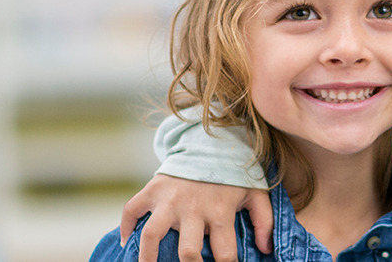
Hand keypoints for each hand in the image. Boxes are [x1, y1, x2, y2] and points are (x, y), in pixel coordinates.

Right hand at [119, 174, 273, 261]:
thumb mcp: (256, 193)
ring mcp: (169, 200)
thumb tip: (266, 249)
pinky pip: (131, 210)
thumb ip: (264, 221)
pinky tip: (127, 242)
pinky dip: (126, 227)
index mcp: (221, 212)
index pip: (225, 254)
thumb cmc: (233, 174)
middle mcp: (193, 208)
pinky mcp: (152, 190)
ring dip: (147, 257)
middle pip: (188, 252)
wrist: (209, 141)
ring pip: (152, 234)